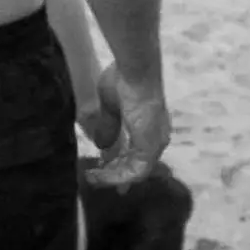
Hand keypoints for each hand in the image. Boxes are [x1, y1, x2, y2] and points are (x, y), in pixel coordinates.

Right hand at [87, 60, 171, 188]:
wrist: (135, 70)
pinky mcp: (150, 147)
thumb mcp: (110, 107)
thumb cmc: (123, 81)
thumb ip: (109, 126)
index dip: (121, 164)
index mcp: (149, 126)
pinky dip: (117, 177)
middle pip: (136, 165)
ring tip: (93, 178)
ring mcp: (155, 143)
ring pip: (135, 172)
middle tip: (95, 180)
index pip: (137, 152)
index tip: (103, 170)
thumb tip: (102, 146)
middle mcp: (156, 137)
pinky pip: (135, 172)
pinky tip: (100, 176)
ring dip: (113, 177)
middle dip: (115, 174)